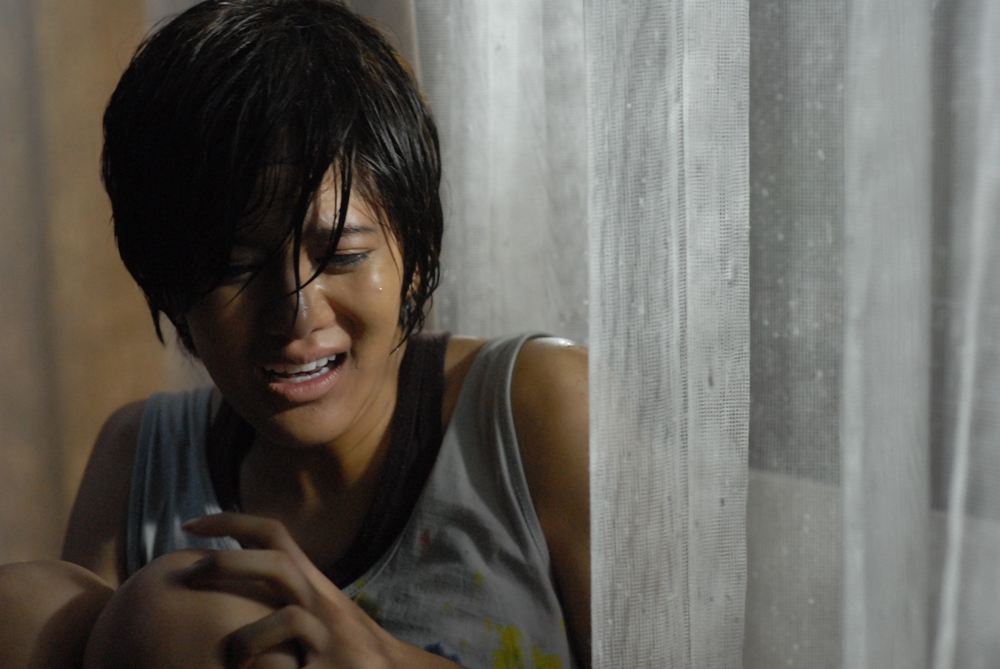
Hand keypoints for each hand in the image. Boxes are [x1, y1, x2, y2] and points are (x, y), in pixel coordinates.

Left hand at [182, 513, 456, 668]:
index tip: (191, 524)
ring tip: (232, 665)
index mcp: (313, 585)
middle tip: (188, 577)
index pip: (275, 534)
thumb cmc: (347, 650)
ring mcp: (332, 638)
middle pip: (278, 562)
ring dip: (248, 643)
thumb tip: (230, 583)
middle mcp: (324, 603)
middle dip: (227, 564)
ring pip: (289, 620)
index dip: (231, 521)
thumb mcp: (319, 613)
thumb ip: (282, 595)